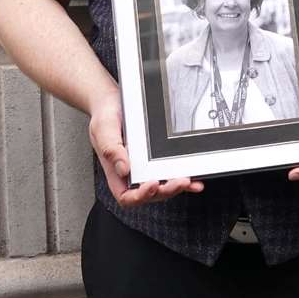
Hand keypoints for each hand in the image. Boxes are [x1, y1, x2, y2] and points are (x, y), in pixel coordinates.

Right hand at [86, 85, 202, 204]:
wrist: (113, 101)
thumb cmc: (105, 117)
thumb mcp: (104, 129)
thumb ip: (111, 149)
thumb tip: (123, 169)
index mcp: (116, 171)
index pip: (126, 195)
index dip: (140, 196)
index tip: (152, 184)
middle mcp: (132, 172)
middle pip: (150, 194)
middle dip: (165, 191)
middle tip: (179, 182)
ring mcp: (146, 167)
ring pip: (163, 186)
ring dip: (176, 187)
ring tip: (188, 181)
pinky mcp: (158, 158)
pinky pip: (171, 172)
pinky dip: (185, 180)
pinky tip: (195, 180)